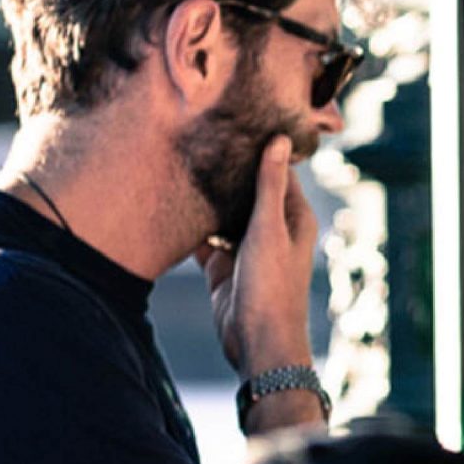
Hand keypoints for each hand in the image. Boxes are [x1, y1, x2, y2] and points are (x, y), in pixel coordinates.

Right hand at [202, 136, 318, 376]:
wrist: (256, 341)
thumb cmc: (273, 287)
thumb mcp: (269, 229)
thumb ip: (270, 186)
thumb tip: (280, 140)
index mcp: (294, 218)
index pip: (278, 172)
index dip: (260, 149)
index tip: (237, 122)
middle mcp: (272, 230)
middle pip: (246, 191)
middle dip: (226, 172)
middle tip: (197, 139)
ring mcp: (245, 248)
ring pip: (222, 214)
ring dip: (205, 199)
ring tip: (179, 165)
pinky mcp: (222, 266)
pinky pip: (203, 239)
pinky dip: (190, 226)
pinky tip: (169, 205)